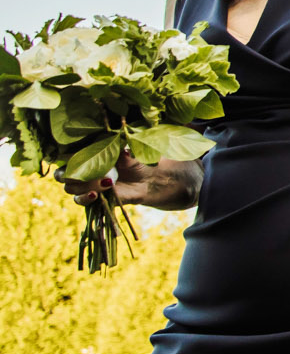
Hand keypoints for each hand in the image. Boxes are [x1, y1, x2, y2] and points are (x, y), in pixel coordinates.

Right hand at [60, 151, 199, 210]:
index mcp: (91, 152)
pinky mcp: (100, 198)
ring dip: (81, 188)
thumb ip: (125, 152)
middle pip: (63, 175)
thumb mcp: (137, 152)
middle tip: (90, 173)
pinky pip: (84, 202)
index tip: (74, 158)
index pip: (65, 155)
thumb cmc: (147, 157)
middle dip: (71, 175)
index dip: (64, 158)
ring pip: (71, 190)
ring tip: (105, 183)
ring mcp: (91, 185)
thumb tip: (121, 151)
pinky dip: (86, 200)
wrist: (161, 177)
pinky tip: (97, 195)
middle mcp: (87, 169)